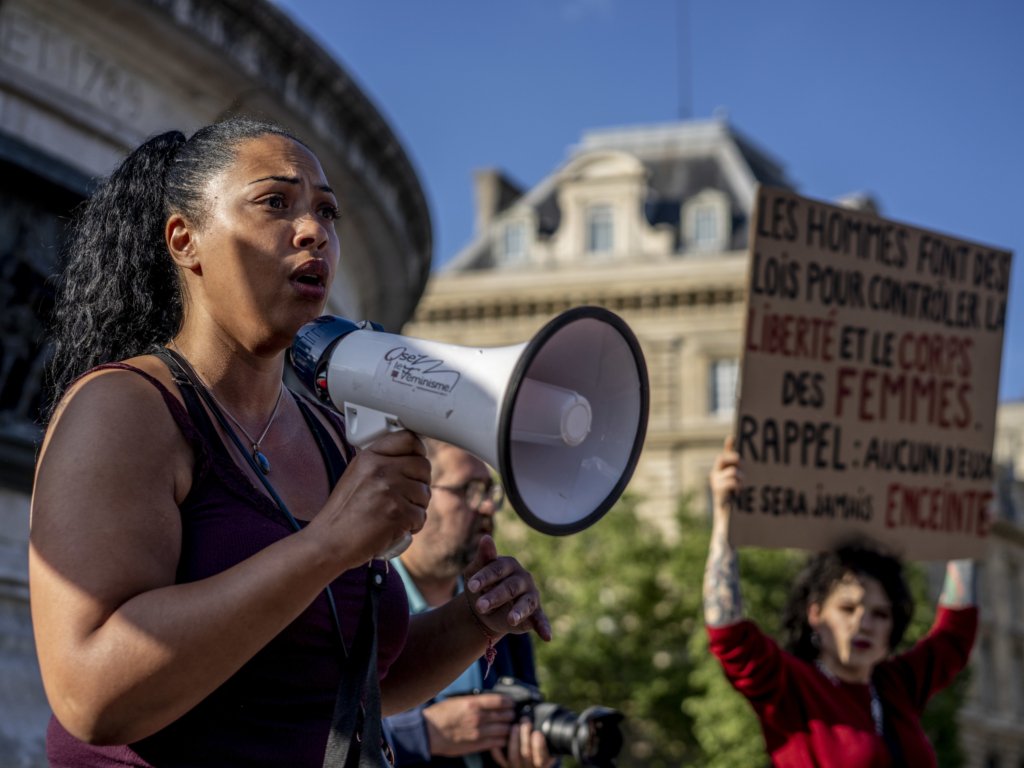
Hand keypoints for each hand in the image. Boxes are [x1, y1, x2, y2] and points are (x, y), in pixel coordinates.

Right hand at [311, 430, 430, 564]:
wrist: (328, 543)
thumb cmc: (343, 515)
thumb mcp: (356, 476)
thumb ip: (381, 464)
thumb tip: (411, 460)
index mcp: (369, 457)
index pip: (409, 439)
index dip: (418, 452)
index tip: (415, 465)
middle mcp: (380, 469)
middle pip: (423, 466)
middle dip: (420, 484)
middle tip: (405, 498)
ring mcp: (389, 490)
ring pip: (425, 493)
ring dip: (416, 507)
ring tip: (394, 515)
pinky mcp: (397, 513)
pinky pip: (421, 515)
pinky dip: (412, 526)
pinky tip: (394, 529)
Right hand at [423, 694, 515, 756]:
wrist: (428, 732)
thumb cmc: (441, 714)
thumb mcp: (458, 700)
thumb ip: (475, 701)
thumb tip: (489, 701)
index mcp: (474, 704)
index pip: (500, 701)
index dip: (509, 702)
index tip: (512, 703)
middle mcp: (479, 718)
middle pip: (505, 715)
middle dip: (511, 714)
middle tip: (513, 714)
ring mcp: (479, 733)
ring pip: (504, 730)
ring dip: (509, 728)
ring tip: (510, 726)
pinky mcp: (477, 745)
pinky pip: (497, 743)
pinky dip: (503, 740)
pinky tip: (503, 738)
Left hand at [464, 536, 551, 641]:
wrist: (482, 609)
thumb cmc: (480, 585)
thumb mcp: (475, 572)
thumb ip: (483, 557)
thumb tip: (486, 538)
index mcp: (508, 564)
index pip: (497, 569)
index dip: (484, 577)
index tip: (470, 586)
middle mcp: (522, 578)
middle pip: (510, 587)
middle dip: (495, 596)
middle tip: (480, 606)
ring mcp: (530, 595)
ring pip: (526, 603)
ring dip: (518, 611)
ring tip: (511, 620)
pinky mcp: (534, 613)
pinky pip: (540, 619)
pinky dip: (544, 627)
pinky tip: (547, 637)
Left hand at [491, 718, 556, 767]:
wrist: (532, 756)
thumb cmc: (545, 744)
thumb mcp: (550, 743)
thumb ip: (548, 736)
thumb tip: (547, 715)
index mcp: (543, 764)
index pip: (541, 760)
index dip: (539, 747)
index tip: (537, 733)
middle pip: (526, 757)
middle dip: (525, 737)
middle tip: (525, 720)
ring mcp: (516, 767)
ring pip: (513, 757)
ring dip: (514, 740)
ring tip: (515, 725)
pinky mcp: (506, 765)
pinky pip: (500, 758)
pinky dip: (499, 747)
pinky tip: (499, 735)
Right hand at [710, 436, 740, 525]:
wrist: (728, 521)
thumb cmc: (739, 503)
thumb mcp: (742, 485)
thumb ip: (743, 473)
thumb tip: (751, 462)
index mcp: (722, 471)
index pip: (726, 454)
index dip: (729, 445)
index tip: (734, 437)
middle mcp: (716, 474)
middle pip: (724, 457)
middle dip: (735, 459)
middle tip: (742, 465)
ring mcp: (715, 481)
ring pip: (733, 471)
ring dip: (740, 478)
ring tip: (742, 487)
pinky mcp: (717, 490)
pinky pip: (732, 481)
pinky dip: (737, 486)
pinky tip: (738, 493)